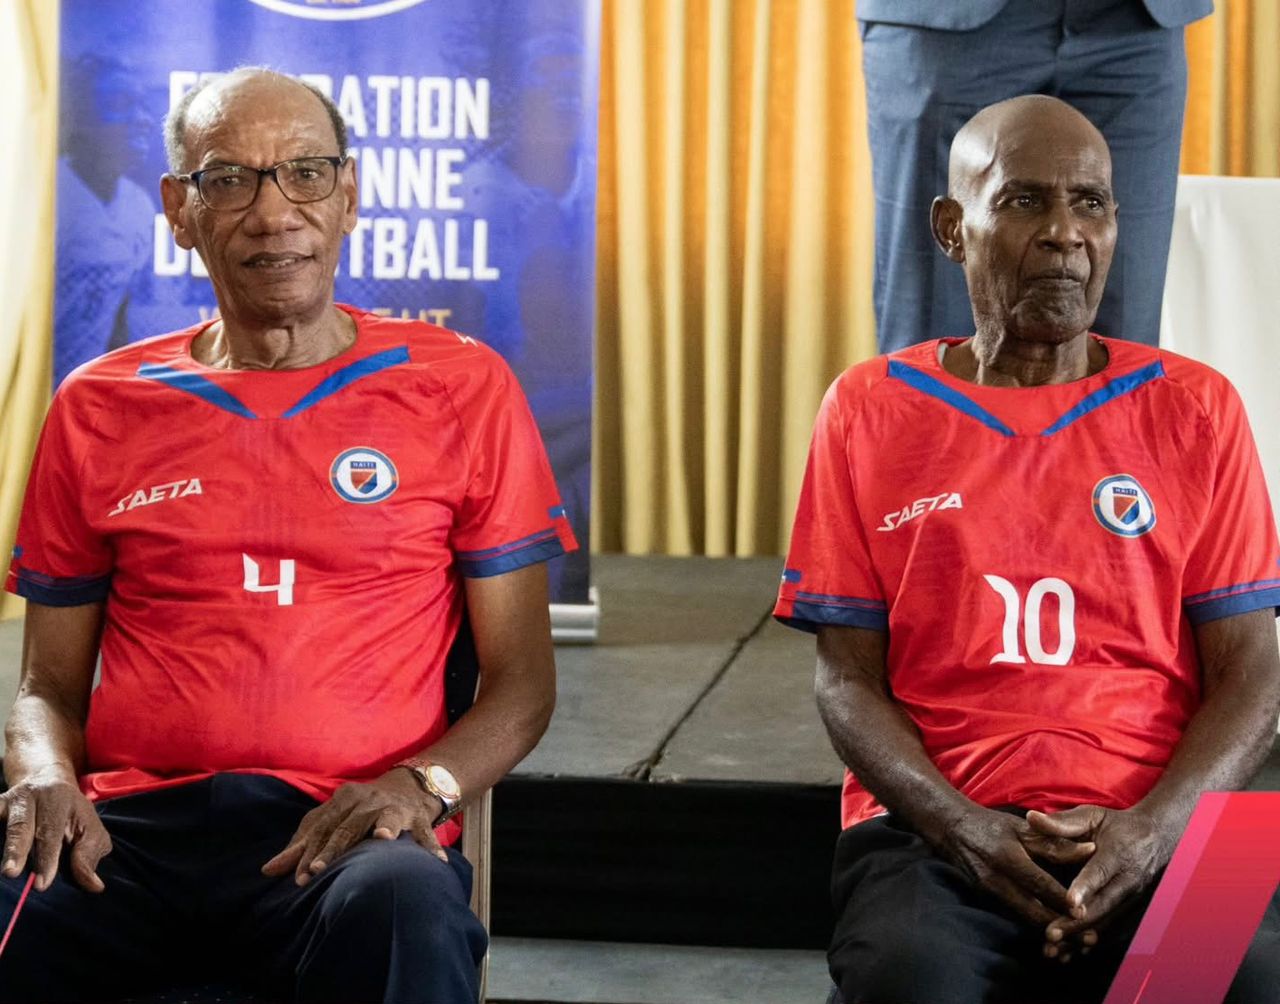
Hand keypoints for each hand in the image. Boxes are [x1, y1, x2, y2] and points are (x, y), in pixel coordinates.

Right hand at [0, 772, 110, 892]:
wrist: (46, 780)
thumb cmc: (70, 813)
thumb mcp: (90, 827)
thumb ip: (90, 854)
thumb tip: (94, 885)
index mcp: (59, 800)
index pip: (52, 833)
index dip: (47, 859)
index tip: (42, 885)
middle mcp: (31, 797)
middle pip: (21, 825)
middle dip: (16, 850)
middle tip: (11, 873)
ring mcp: (9, 800)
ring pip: (3, 821)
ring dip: (3, 847)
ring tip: (2, 868)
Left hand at [262, 772, 447, 886]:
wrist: (408, 787)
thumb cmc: (360, 810)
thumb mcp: (331, 821)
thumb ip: (302, 844)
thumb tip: (267, 871)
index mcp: (344, 799)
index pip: (322, 828)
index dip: (310, 852)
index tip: (300, 878)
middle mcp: (368, 800)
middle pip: (348, 827)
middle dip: (333, 849)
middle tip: (319, 870)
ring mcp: (395, 807)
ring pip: (388, 820)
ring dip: (386, 829)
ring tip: (383, 839)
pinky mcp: (419, 817)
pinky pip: (424, 832)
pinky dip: (429, 845)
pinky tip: (436, 860)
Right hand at [939, 806, 1092, 925]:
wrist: (953, 831)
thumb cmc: (992, 826)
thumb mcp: (1023, 828)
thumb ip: (1055, 842)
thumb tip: (1091, 849)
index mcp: (1007, 858)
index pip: (1040, 884)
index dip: (1062, 900)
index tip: (1085, 914)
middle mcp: (997, 880)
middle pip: (1033, 911)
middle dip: (1062, 926)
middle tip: (1090, 938)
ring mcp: (990, 893)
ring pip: (1026, 919)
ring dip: (1051, 931)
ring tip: (1079, 942)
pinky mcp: (987, 900)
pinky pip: (1016, 917)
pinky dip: (1036, 926)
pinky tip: (1055, 933)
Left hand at [1027, 806, 1172, 948]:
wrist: (1157, 838)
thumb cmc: (1117, 825)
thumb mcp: (1092, 816)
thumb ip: (1062, 822)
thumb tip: (1031, 818)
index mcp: (1116, 855)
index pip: (1099, 873)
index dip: (1085, 888)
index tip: (1070, 902)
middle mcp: (1127, 881)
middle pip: (1101, 905)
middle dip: (1076, 923)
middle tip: (1050, 934)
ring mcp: (1130, 898)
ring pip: (1104, 921)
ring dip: (1078, 937)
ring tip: (1053, 949)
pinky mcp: (1128, 909)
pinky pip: (1108, 928)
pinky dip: (1088, 940)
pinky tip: (1069, 952)